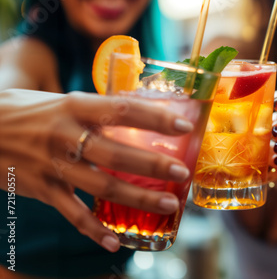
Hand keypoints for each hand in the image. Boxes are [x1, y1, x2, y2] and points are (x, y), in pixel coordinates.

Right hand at [0, 89, 193, 251]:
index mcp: (74, 106)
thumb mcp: (62, 100)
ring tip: (168, 206)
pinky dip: (93, 229)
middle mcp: (65, 135)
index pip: (122, 109)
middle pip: (115, 154)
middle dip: (152, 165)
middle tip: (181, 172)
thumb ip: (98, 109)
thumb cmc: (28, 111)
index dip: (155, 117)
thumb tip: (143, 112)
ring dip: (138, 199)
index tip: (183, 126)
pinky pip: (71, 214)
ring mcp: (53, 165)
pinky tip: (114, 241)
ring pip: (102, 186)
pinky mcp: (42, 189)